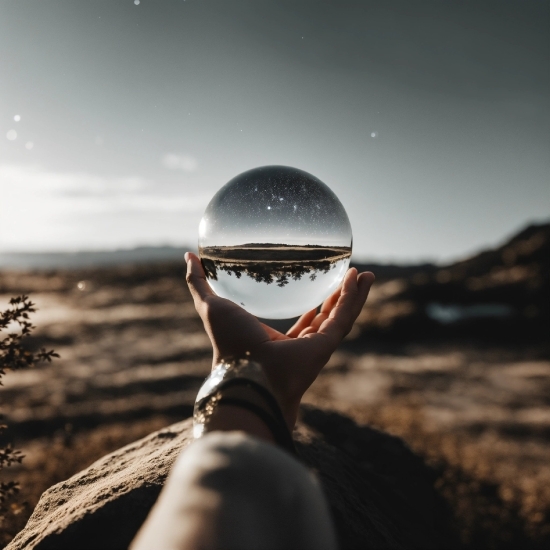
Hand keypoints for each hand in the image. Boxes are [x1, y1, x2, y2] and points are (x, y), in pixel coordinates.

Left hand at [185, 252, 373, 427]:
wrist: (245, 372)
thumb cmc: (228, 343)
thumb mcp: (210, 305)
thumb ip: (199, 281)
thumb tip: (188, 255)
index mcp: (277, 341)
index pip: (302, 322)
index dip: (312, 306)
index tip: (318, 289)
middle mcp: (300, 345)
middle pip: (326, 318)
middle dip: (338, 299)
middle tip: (347, 277)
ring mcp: (316, 345)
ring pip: (341, 315)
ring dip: (353, 295)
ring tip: (364, 274)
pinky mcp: (327, 343)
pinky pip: (346, 316)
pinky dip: (356, 298)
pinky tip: (362, 278)